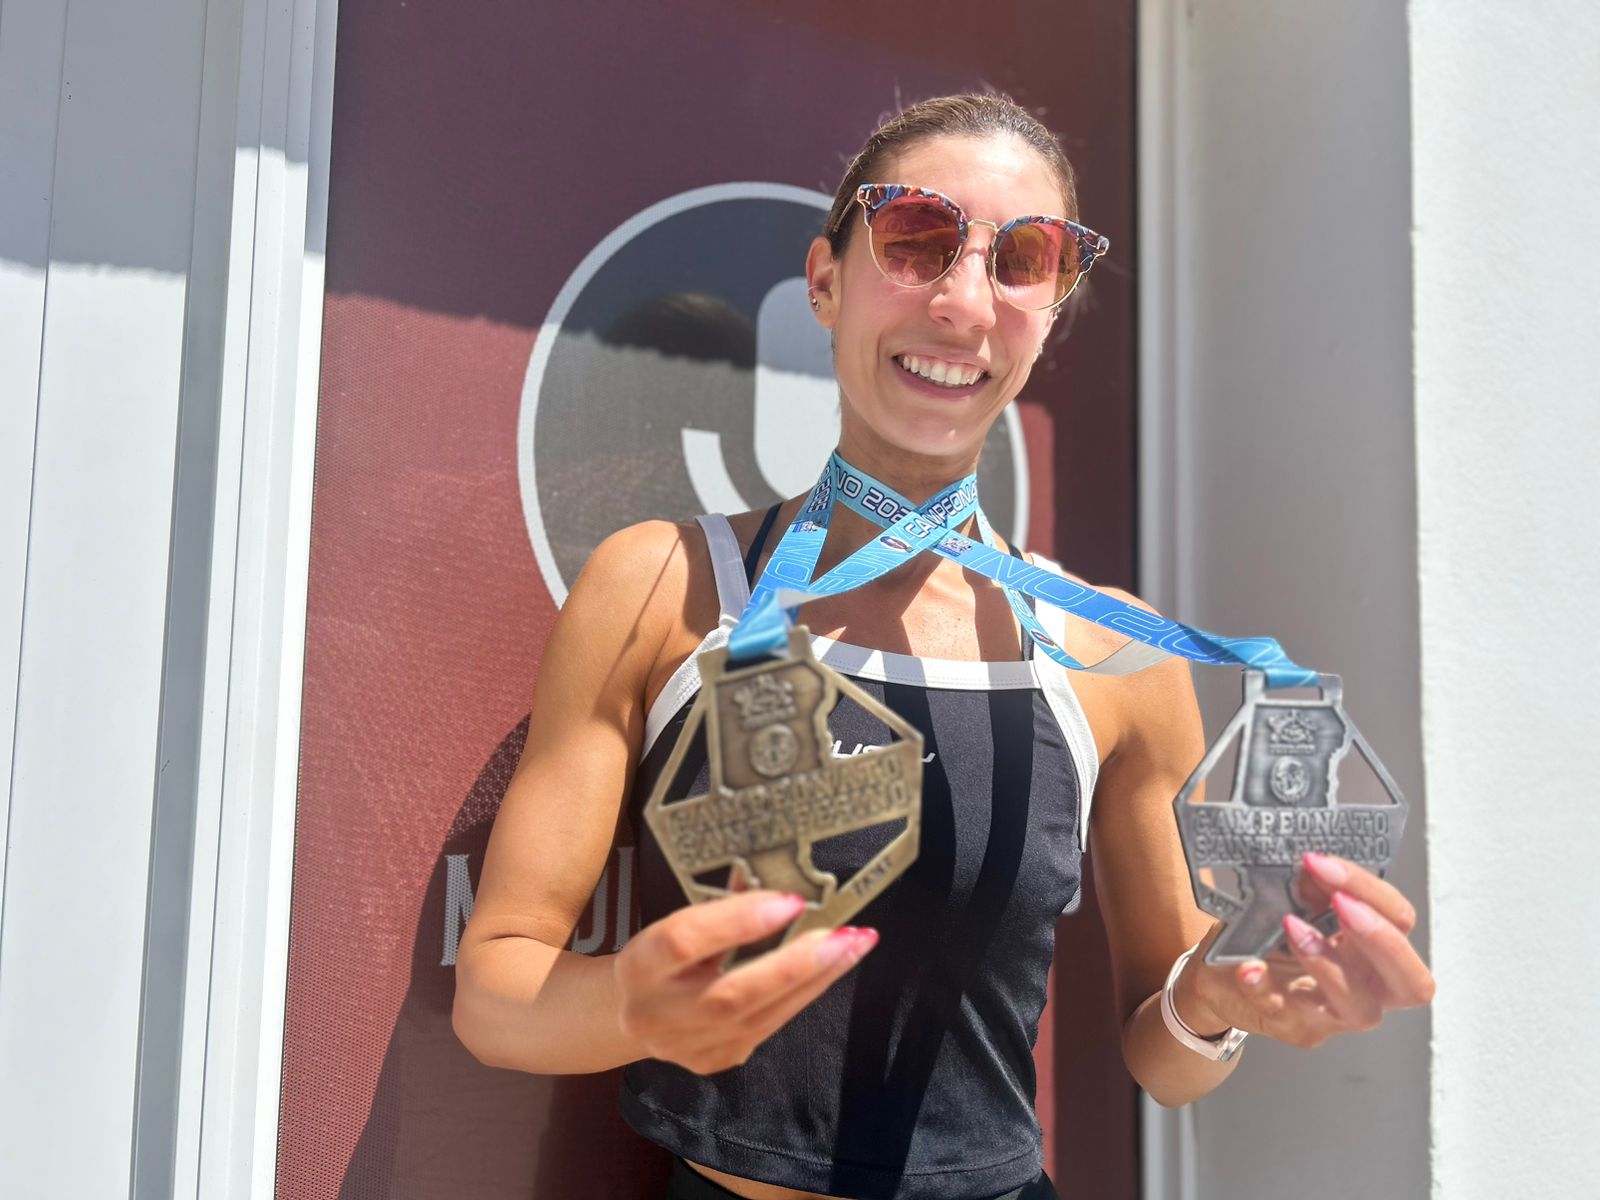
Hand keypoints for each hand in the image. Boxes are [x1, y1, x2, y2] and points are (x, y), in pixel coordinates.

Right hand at [613, 890, 877, 1074]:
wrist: (628, 1015)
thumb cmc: (659, 956)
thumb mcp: (674, 922)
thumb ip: (721, 905)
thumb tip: (779, 881)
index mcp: (638, 967)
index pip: (685, 942)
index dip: (737, 921)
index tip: (790, 901)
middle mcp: (657, 1015)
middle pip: (732, 993)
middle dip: (797, 963)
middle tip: (845, 934)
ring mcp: (688, 1047)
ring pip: (761, 1017)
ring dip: (816, 978)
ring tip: (854, 946)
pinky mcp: (715, 1062)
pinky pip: (768, 1027)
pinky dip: (803, 995)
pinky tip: (830, 969)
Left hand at [1176, 853, 1434, 1048]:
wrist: (1224, 971)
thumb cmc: (1272, 934)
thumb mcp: (1295, 903)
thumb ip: (1311, 889)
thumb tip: (1313, 868)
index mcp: (1376, 949)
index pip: (1400, 921)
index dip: (1371, 891)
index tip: (1324, 865)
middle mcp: (1369, 989)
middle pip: (1413, 982)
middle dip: (1381, 939)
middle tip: (1340, 903)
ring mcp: (1333, 1016)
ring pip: (1358, 1008)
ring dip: (1328, 962)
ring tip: (1291, 926)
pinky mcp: (1291, 1026)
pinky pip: (1282, 1011)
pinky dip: (1265, 987)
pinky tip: (1249, 968)